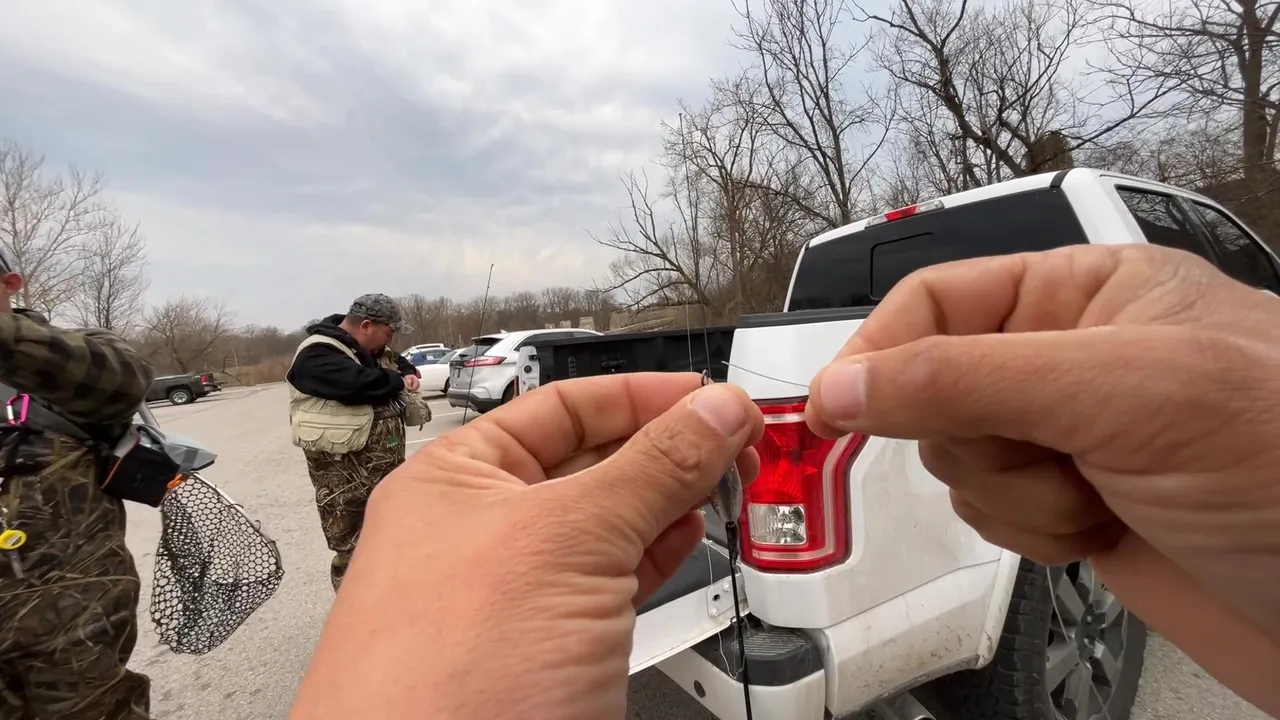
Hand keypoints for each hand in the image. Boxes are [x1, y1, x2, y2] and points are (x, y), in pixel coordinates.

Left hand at [289, 373, 761, 719]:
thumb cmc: (439, 685)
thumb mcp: (567, 542)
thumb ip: (651, 468)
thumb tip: (712, 413)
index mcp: (455, 481)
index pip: (560, 406)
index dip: (639, 395)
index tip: (708, 396)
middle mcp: (480, 532)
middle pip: (591, 460)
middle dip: (666, 446)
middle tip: (735, 440)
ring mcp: (516, 595)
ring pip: (609, 523)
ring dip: (671, 499)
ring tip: (726, 482)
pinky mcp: (549, 650)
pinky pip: (614, 580)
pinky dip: (659, 553)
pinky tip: (688, 535)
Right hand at [805, 243, 1279, 713]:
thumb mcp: (1121, 393)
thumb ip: (970, 379)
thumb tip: (847, 382)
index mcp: (1088, 292)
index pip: (938, 300)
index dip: (880, 352)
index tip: (831, 411)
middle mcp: (1072, 359)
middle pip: (935, 387)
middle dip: (980, 438)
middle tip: (1048, 451)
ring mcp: (1073, 438)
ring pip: (958, 461)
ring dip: (1012, 496)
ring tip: (1094, 496)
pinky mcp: (1075, 509)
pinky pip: (992, 514)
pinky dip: (1032, 534)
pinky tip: (1100, 531)